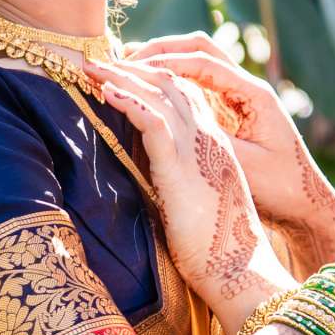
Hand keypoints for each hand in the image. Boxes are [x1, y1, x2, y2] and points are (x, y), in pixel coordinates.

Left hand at [91, 56, 295, 334]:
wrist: (241, 274)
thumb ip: (176, 185)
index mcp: (215, 147)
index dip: (150, 81)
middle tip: (98, 60)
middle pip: (171, 86)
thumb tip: (148, 183)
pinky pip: (154, 121)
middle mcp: (209, 141)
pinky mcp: (182, 168)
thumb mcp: (195, 207)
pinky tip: (106, 90)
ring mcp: (198, 151)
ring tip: (92, 65)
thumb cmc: (217, 251)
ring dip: (123, 76)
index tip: (118, 74)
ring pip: (161, 95)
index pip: (184, 98)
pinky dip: (129, 100)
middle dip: (133, 68)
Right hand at [124, 33, 334, 270]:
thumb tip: (167, 121)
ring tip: (127, 67)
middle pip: (198, 50)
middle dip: (159, 50)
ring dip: (164, 61)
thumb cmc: (281, 190)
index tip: (130, 67)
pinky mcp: (231, 113)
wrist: (306, 207)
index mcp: (253, 94)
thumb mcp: (244, 164)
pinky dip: (172, 79)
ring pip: (197, 63)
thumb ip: (209, 139)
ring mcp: (239, 98)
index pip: (204, 62)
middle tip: (122, 59)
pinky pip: (198, 84)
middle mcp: (246, 88)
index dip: (164, 62)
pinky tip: (148, 90)